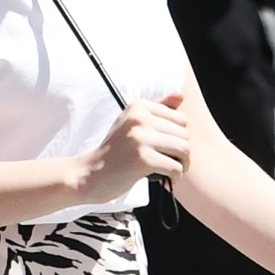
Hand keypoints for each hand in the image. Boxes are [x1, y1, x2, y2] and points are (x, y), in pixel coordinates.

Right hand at [82, 94, 198, 199]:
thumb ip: (157, 109)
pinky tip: (165, 179)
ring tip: (171, 171)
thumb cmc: (114, 152)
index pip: (181, 118)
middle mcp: (139, 118)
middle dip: (182, 152)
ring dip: (182, 164)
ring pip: (184, 150)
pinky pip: (176, 167)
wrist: (89, 174)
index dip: (179, 136)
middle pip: (184, 134)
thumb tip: (181, 95)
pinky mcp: (143, 159)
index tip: (168, 149)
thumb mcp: (132, 124)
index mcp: (138, 106)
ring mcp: (140, 138)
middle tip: (171, 163)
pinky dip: (174, 177)